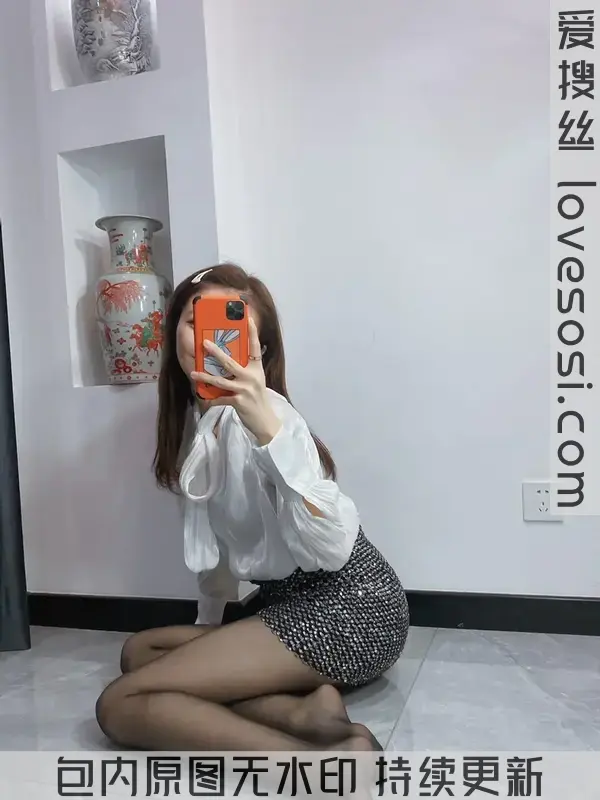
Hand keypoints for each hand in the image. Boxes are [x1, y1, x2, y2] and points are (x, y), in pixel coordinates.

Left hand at [191, 317, 281, 445]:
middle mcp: (251, 377)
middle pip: (230, 362)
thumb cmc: (258, 399)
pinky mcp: (239, 401)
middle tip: (204, 343)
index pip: (255, 347)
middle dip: (215, 352)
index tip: (249, 318)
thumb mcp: (256, 381)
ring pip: (220, 380)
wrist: (264, 420)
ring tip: (193, 373)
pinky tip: (204, 397)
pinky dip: (212, 398)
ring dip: (205, 377)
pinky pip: (220, 398)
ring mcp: (245, 389)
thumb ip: (247, 370)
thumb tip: (229, 361)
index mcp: (257, 369)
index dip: (252, 332)